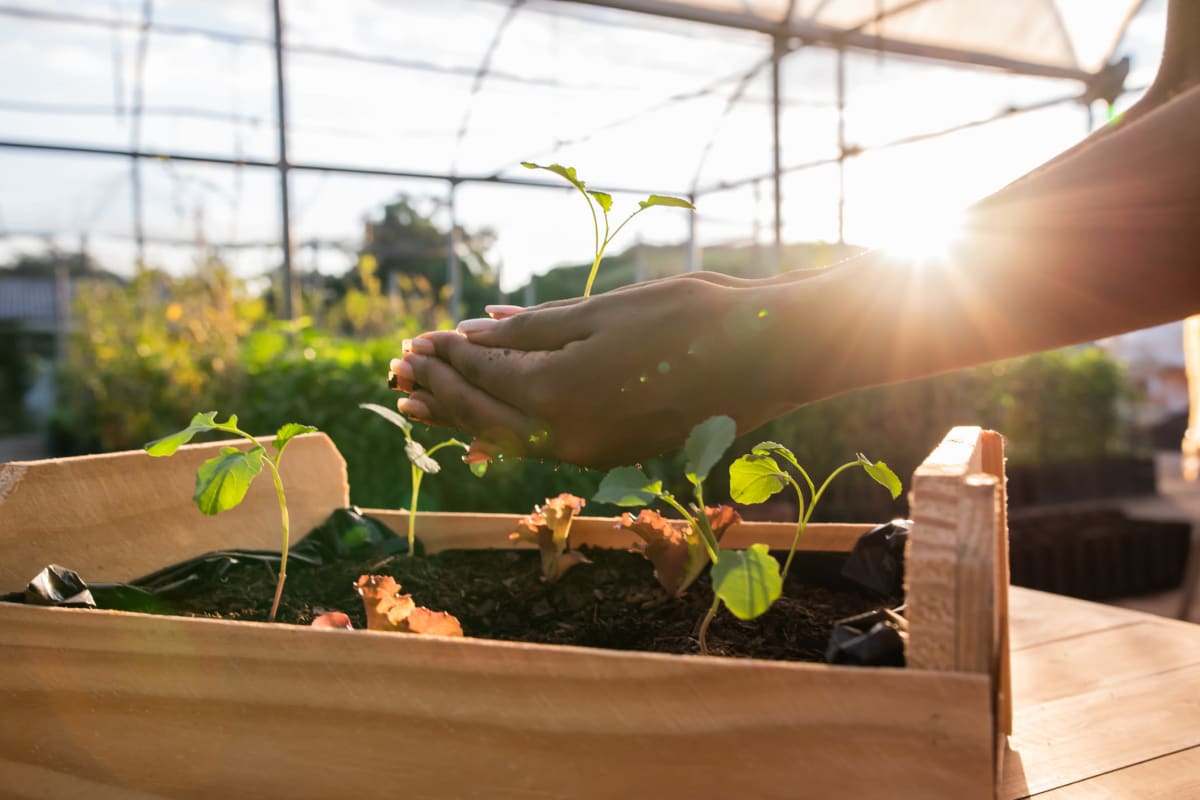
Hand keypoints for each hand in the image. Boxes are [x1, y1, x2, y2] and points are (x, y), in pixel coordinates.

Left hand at [388, 275, 810, 467]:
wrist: (768, 356)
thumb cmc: (690, 317)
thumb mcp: (602, 311)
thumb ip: (532, 329)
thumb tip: (473, 331)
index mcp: (557, 392)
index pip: (482, 373)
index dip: (444, 355)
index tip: (414, 340)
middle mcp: (567, 436)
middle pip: (484, 415)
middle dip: (440, 391)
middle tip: (398, 374)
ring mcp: (593, 453)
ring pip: (510, 438)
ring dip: (465, 416)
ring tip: (422, 404)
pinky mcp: (617, 455)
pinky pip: (544, 447)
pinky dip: (508, 430)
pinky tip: (489, 424)